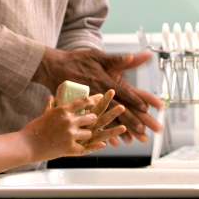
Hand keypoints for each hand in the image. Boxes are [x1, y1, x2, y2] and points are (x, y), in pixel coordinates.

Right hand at [22, 95, 124, 160]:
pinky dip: (93, 147)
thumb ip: (50, 105)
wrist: (27, 145)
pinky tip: (101, 145)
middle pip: (90, 117)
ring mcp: (70, 135)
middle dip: (92, 120)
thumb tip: (51, 97)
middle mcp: (68, 120)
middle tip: (92, 121)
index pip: (82, 101)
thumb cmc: (34, 129)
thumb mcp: (43, 114)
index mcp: (62, 110)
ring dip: (87, 134)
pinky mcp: (70, 148)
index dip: (91, 101)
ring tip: (85, 135)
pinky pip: (86, 148)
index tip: (94, 102)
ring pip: (89, 133)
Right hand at [33, 47, 162, 144]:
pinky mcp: (78, 111)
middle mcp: (96, 95)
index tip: (146, 108)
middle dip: (131, 120)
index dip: (134, 100)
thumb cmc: (75, 60)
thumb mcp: (96, 56)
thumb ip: (115, 59)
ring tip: (130, 139)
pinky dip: (100, 133)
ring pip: (105, 121)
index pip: (122, 93)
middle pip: (116, 110)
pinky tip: (109, 142)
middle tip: (143, 130)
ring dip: (118, 130)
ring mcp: (87, 104)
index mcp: (102, 81)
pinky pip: (91, 124)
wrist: (52, 67)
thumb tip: (132, 56)